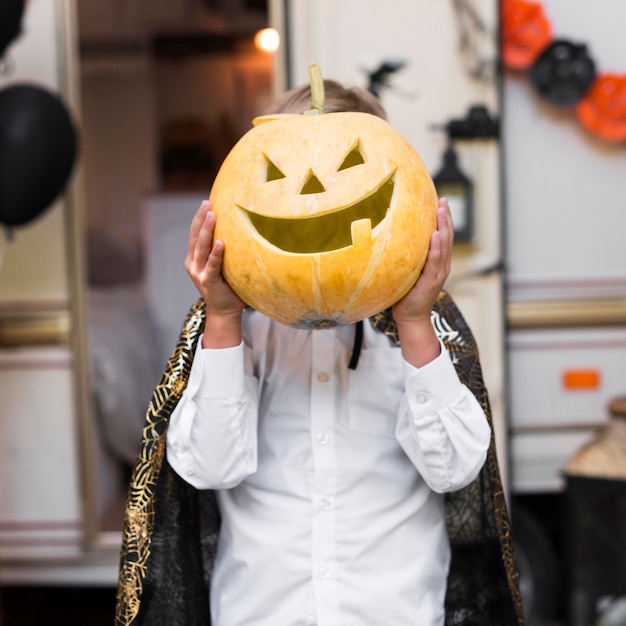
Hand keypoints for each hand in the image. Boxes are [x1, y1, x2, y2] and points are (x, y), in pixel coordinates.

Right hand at [185, 200, 244, 346]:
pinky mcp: (208, 282)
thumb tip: (242, 229)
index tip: (206, 202)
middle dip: (200, 219)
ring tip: (212, 215)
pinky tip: (220, 242)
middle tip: (207, 203)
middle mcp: (193, 264)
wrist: (225, 311)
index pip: (195, 234)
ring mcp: (199, 273)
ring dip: (206, 230)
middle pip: (195, 237)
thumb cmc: (228, 286)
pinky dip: (215, 253)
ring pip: (201, 247)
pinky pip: (212, 265)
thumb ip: (224, 252)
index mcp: (194, 258)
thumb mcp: (223, 265)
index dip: (199, 218)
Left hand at [392, 197, 452, 324]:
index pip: (443, 237)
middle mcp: (441, 266)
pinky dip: (436, 248)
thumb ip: (407, 257)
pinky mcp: (431, 282)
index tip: (440, 201)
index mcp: (437, 262)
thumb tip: (391, 238)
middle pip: (447, 237)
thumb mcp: (407, 272)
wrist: (410, 318)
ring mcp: (438, 273)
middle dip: (446, 218)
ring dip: (443, 227)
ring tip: (441, 211)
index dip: (443, 220)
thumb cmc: (405, 295)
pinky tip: (435, 235)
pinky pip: (435, 262)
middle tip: (443, 200)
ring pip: (444, 246)